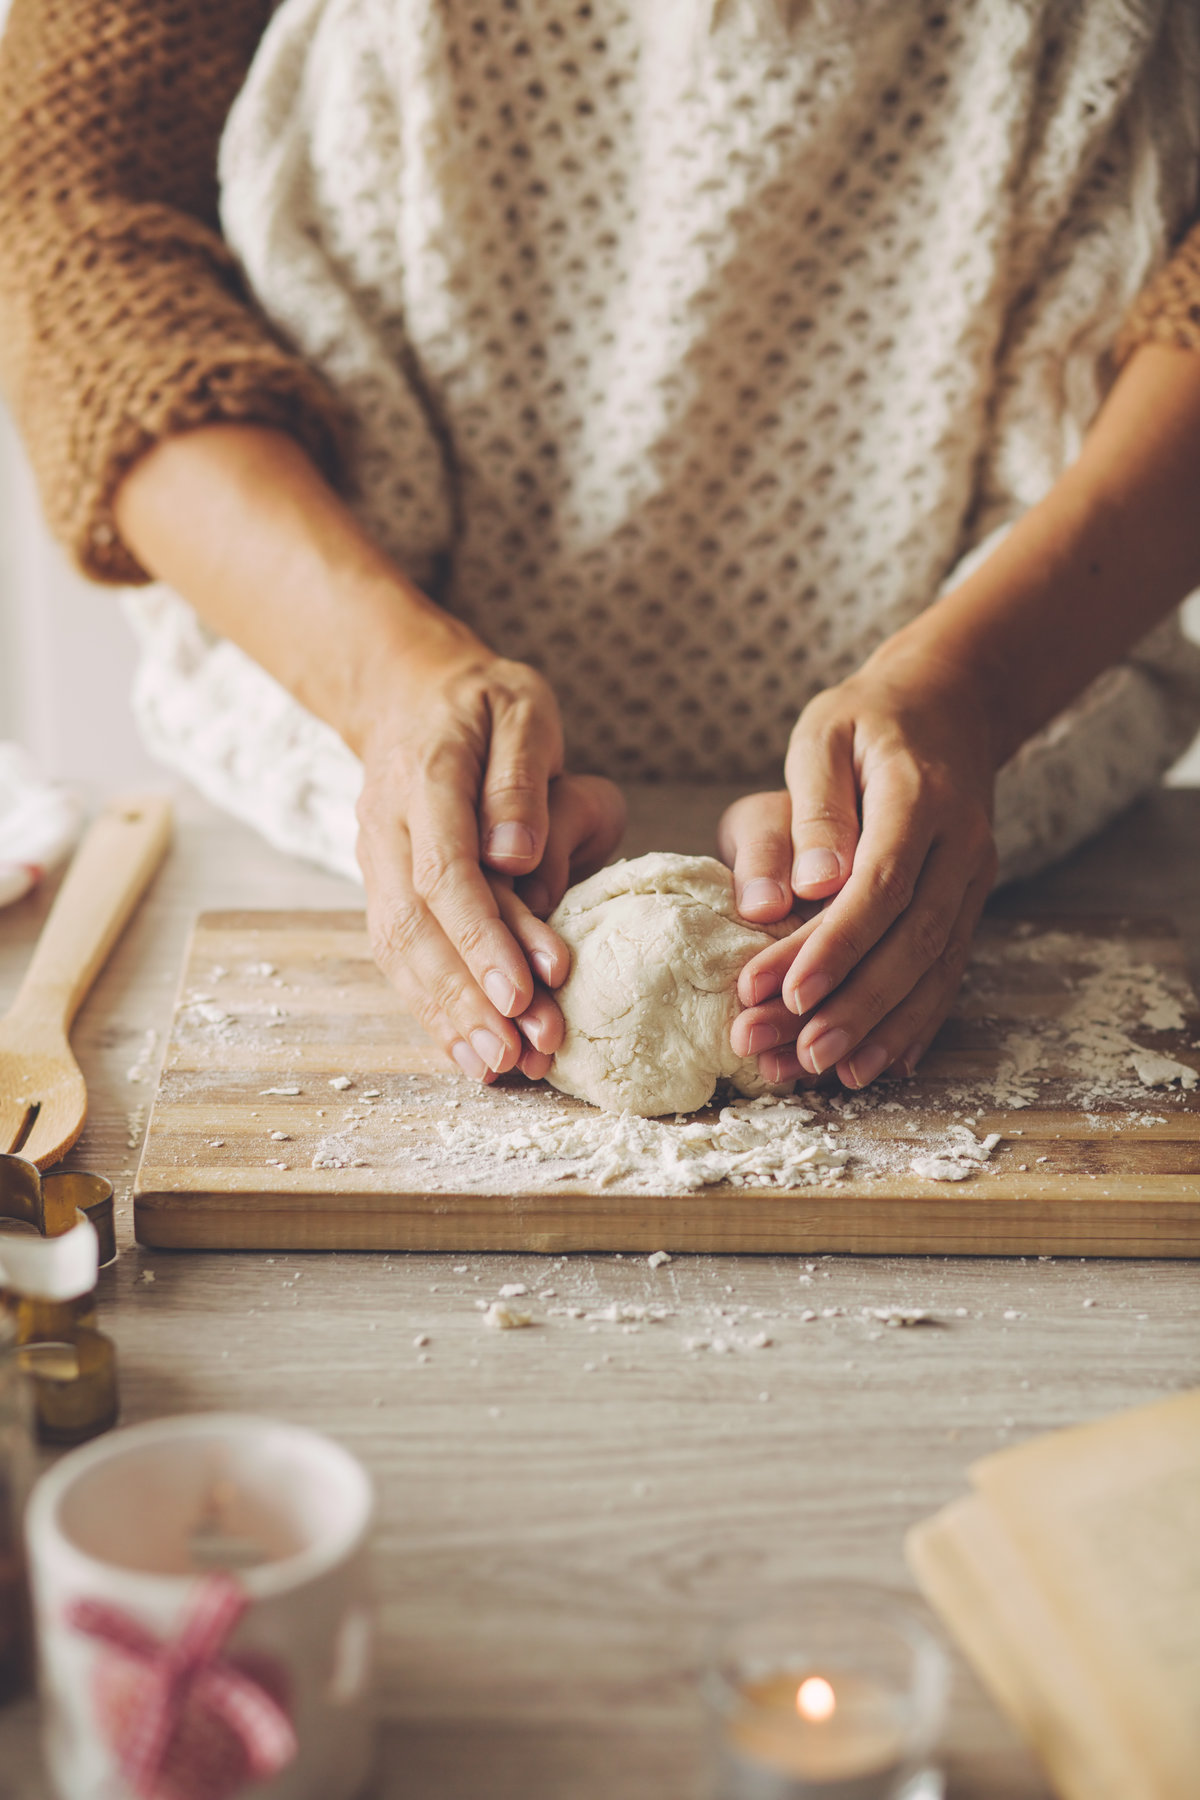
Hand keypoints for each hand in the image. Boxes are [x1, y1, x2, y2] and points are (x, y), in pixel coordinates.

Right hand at [356, 635, 624, 1083]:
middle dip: (467, 996)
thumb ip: (521, 777)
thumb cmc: (483, 704)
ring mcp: (376, 863)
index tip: (523, 990)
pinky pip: (398, 957)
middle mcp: (387, 828)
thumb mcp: (520, 709)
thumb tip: (516, 854)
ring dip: (447, 1015)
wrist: (409, 695)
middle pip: (416, 926)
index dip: (482, 937)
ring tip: (499, 1066)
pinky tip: (467, 1052)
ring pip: (399, 951)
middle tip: (521, 1049)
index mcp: (425, 778)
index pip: (445, 871)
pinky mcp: (382, 890)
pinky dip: (430, 1010)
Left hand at [719, 646, 997, 1088]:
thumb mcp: (825, 734)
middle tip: (797, 1053)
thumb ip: (815, 806)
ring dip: (885, 1027)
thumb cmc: (867, 720)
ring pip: (936, 967)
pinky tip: (885, 1062)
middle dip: (855, 1005)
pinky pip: (949, 970)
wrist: (949, 703)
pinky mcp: (969, 901)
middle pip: (912, 941)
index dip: (835, 946)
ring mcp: (973, 878)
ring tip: (832, 1073)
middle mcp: (960, 846)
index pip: (880, 886)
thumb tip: (805, 886)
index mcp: (920, 798)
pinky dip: (918, 1021)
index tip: (787, 993)